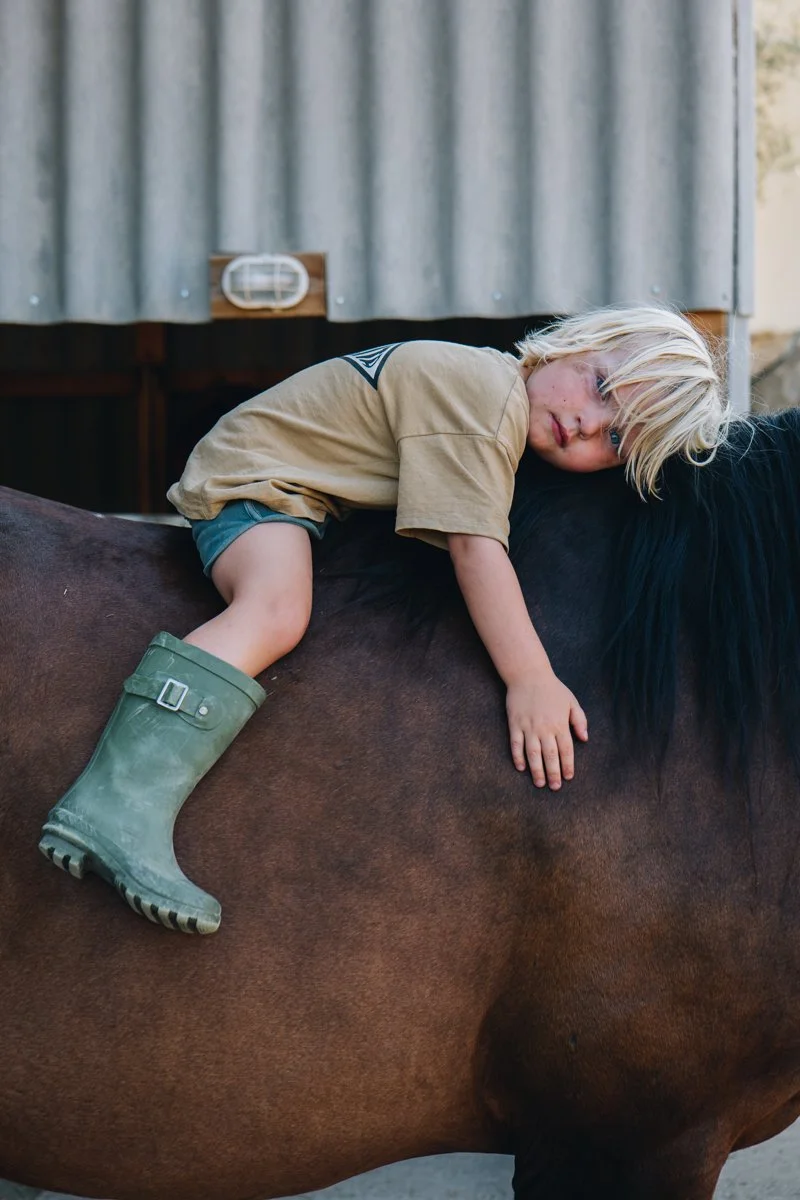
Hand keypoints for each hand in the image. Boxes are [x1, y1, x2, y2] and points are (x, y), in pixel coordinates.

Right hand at [506, 672, 587, 788]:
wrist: (529, 675)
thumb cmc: (552, 689)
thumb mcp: (571, 702)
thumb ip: (579, 720)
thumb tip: (585, 739)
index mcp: (560, 724)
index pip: (566, 750)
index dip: (567, 765)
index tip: (568, 778)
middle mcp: (545, 728)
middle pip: (550, 756)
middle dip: (553, 773)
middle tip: (554, 787)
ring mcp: (528, 727)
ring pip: (533, 754)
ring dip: (537, 770)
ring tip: (539, 783)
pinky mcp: (515, 724)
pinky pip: (516, 744)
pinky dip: (518, 757)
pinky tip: (521, 768)